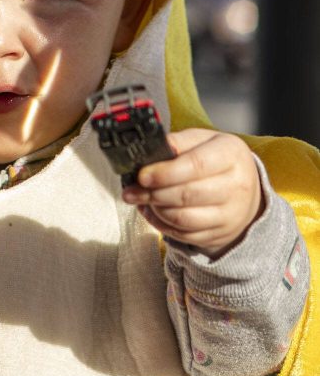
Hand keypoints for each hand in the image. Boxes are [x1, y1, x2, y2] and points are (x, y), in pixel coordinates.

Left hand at [122, 129, 262, 256]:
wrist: (244, 190)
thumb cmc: (216, 161)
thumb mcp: (202, 141)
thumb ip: (177, 142)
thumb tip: (150, 149)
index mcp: (231, 154)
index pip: (196, 165)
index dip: (165, 172)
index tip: (142, 176)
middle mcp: (237, 185)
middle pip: (187, 195)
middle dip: (153, 194)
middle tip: (132, 191)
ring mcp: (230, 214)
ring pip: (182, 218)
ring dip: (155, 210)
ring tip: (142, 200)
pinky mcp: (219, 234)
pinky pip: (183, 234)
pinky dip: (162, 225)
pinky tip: (152, 212)